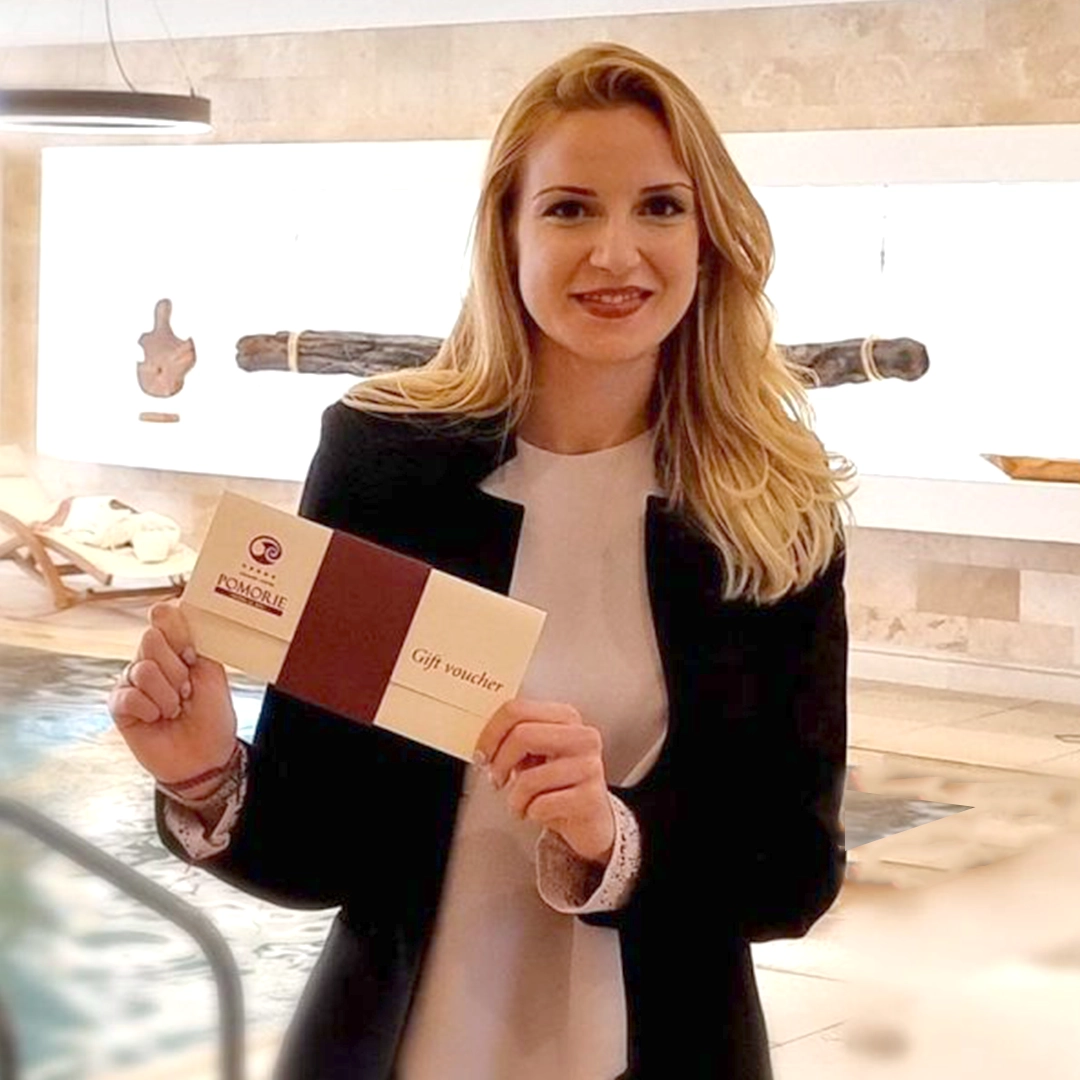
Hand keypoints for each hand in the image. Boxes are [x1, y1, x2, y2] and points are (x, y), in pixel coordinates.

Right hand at [107, 601, 236, 789]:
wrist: (205, 756)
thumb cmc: (212, 715)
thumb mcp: (212, 672)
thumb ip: (194, 640)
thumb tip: (174, 607)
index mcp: (177, 646)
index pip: (165, 616)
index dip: (176, 628)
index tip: (191, 653)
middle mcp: (152, 658)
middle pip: (151, 638)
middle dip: (177, 669)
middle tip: (187, 690)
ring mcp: (133, 680)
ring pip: (142, 668)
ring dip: (167, 694)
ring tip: (175, 709)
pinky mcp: (119, 705)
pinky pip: (128, 695)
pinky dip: (149, 709)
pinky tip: (156, 719)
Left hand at [476, 699, 614, 864]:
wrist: (591, 819)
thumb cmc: (557, 783)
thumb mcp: (536, 754)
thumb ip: (515, 740)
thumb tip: (483, 743)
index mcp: (566, 717)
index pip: (518, 709)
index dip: (491, 733)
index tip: (481, 753)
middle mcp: (582, 737)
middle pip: (522, 735)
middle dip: (499, 762)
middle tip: (496, 779)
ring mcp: (589, 767)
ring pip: (529, 778)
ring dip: (515, 799)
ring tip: (520, 804)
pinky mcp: (591, 799)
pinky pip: (541, 805)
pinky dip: (531, 813)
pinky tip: (539, 812)